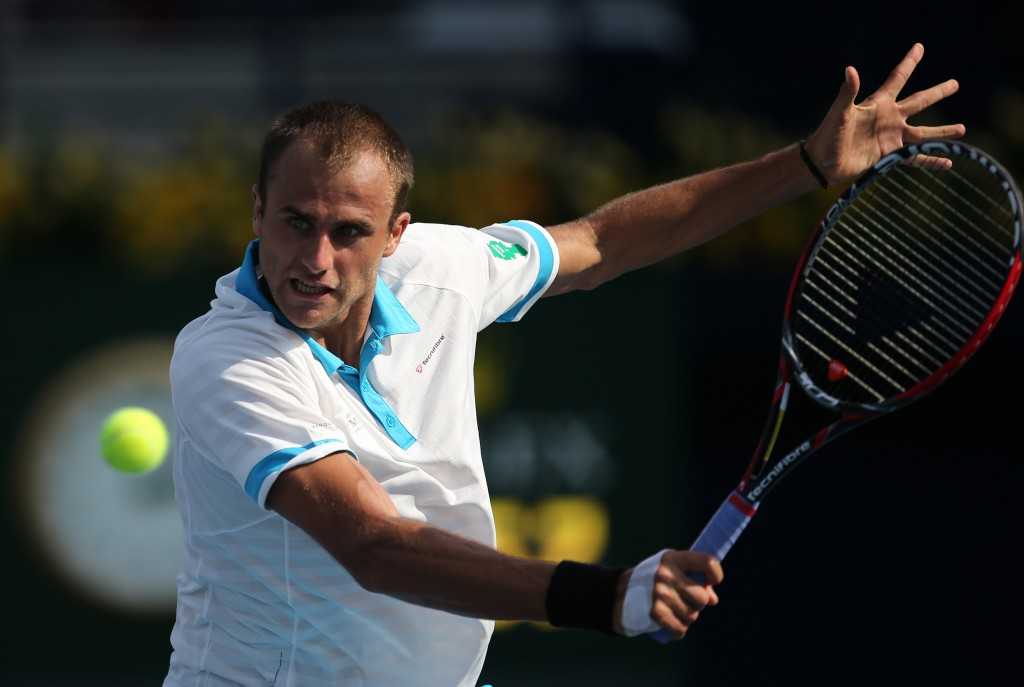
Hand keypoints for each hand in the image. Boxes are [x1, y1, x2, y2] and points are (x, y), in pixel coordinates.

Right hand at [613, 550, 722, 638]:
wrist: (618, 593)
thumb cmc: (652, 580)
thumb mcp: (670, 570)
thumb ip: (693, 579)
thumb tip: (712, 599)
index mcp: (672, 559)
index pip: (707, 563)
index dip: (715, 574)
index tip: (712, 580)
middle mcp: (665, 574)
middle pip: (701, 598)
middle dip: (698, 603)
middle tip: (686, 599)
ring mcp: (659, 594)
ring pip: (692, 616)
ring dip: (686, 616)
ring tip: (672, 609)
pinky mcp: (655, 613)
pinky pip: (681, 628)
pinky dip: (677, 629)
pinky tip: (669, 621)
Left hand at [805, 43, 965, 185]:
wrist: (823, 163)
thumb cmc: (828, 135)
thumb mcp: (839, 113)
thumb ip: (847, 92)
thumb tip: (850, 69)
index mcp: (878, 104)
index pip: (897, 78)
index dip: (909, 63)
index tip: (919, 47)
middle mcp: (889, 119)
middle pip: (919, 102)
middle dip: (937, 92)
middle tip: (955, 83)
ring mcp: (891, 138)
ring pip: (923, 133)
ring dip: (942, 133)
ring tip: (963, 130)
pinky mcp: (890, 156)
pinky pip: (915, 158)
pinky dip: (931, 160)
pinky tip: (948, 162)